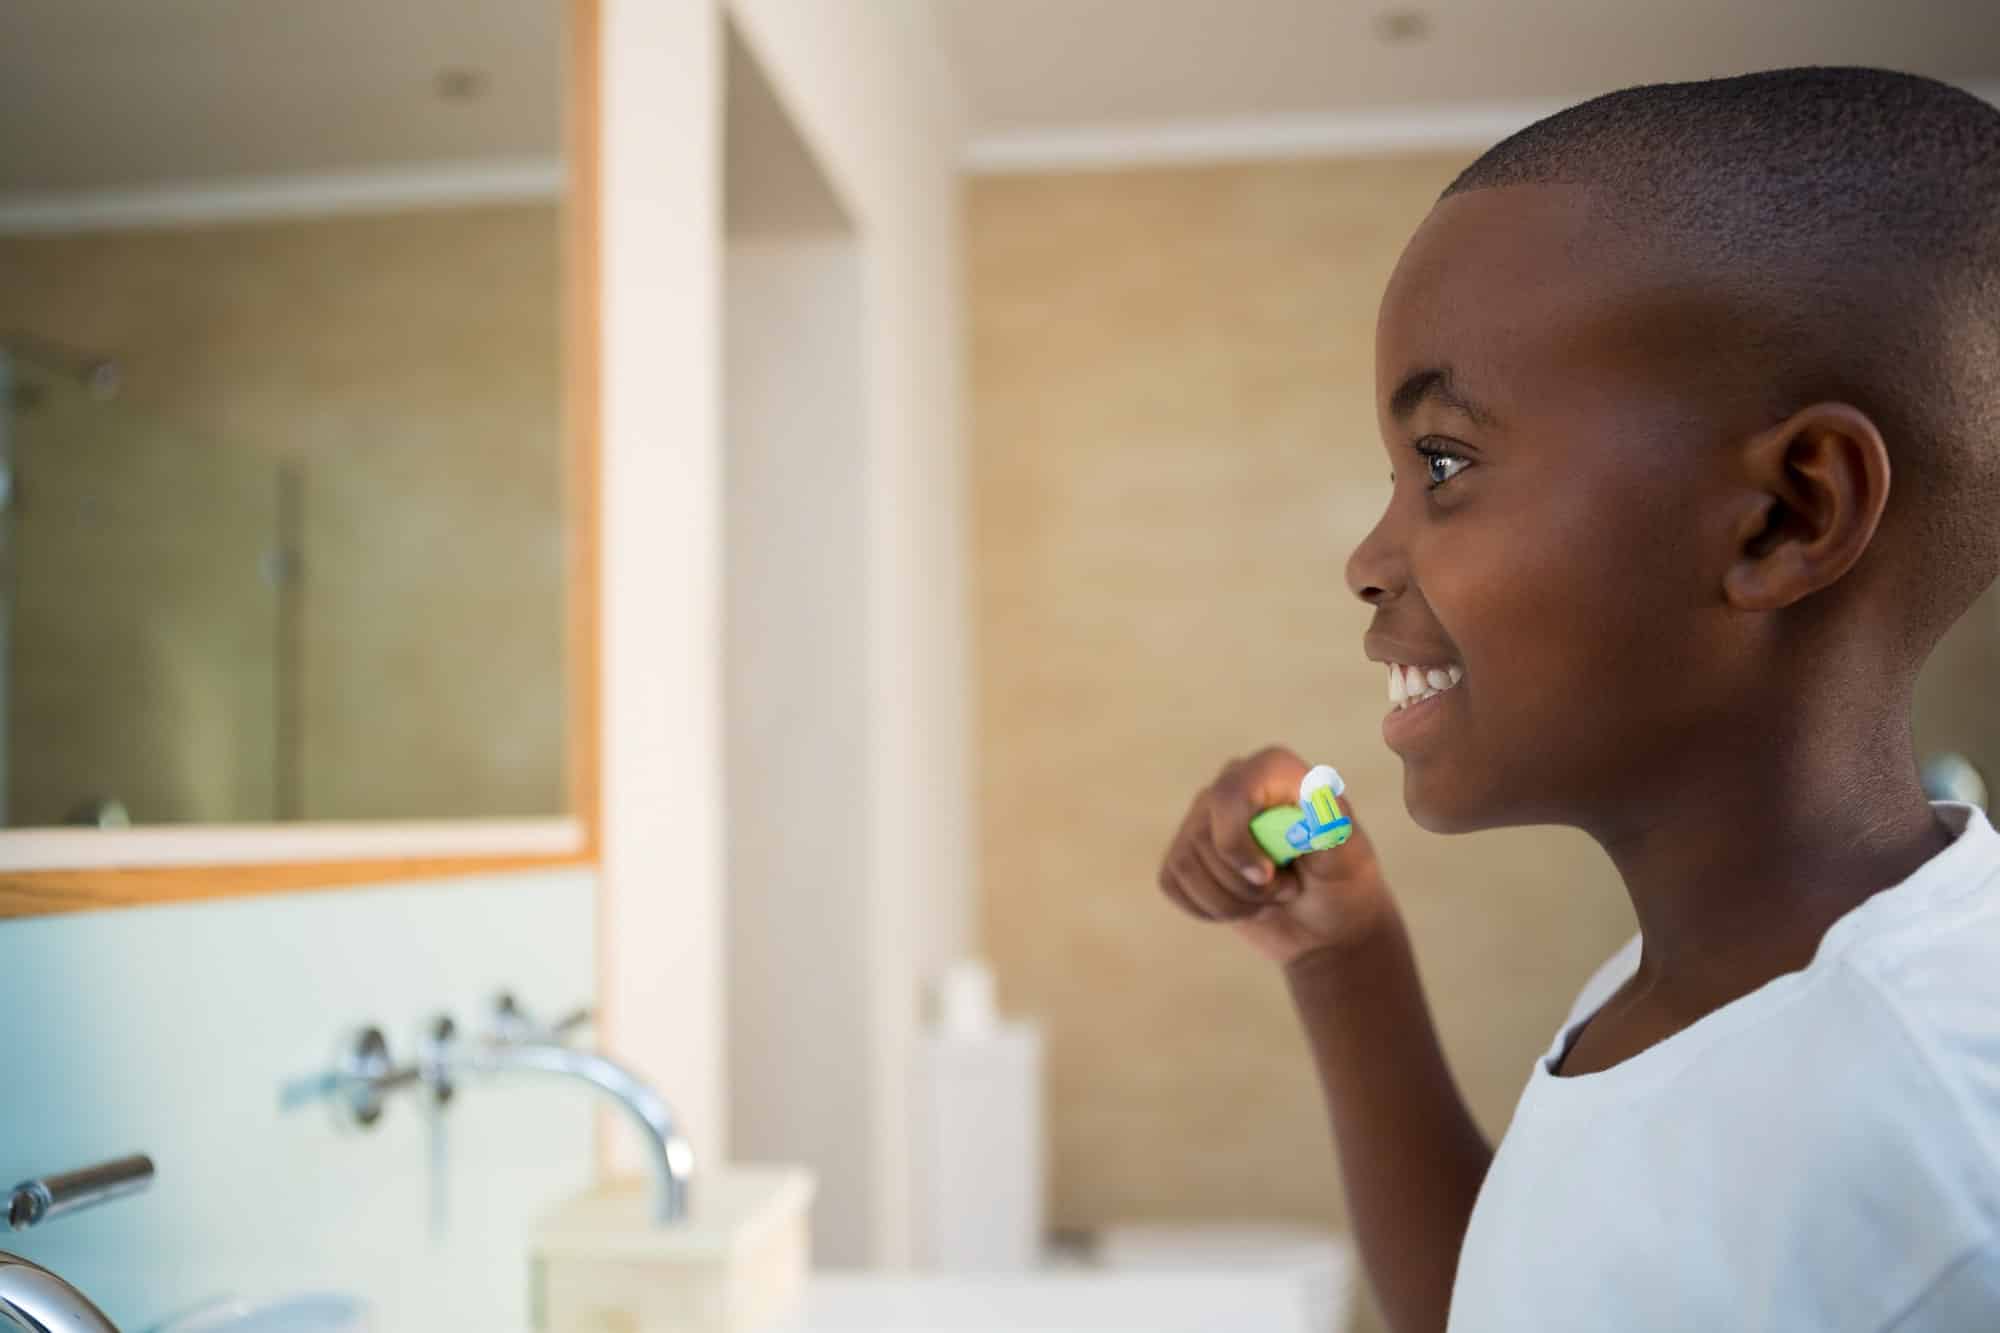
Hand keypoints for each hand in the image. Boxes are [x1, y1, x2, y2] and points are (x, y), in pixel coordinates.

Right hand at [1158, 746, 1394, 966]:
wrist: (1327, 926)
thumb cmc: (1344, 884)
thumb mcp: (1349, 855)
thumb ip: (1329, 826)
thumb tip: (1307, 804)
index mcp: (1273, 769)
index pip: (1230, 792)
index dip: (1237, 840)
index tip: (1266, 876)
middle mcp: (1231, 784)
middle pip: (1205, 836)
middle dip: (1244, 884)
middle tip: (1286, 891)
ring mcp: (1203, 819)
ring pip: (1185, 863)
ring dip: (1229, 902)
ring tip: (1267, 901)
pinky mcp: (1185, 854)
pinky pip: (1173, 882)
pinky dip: (1208, 909)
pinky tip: (1241, 907)